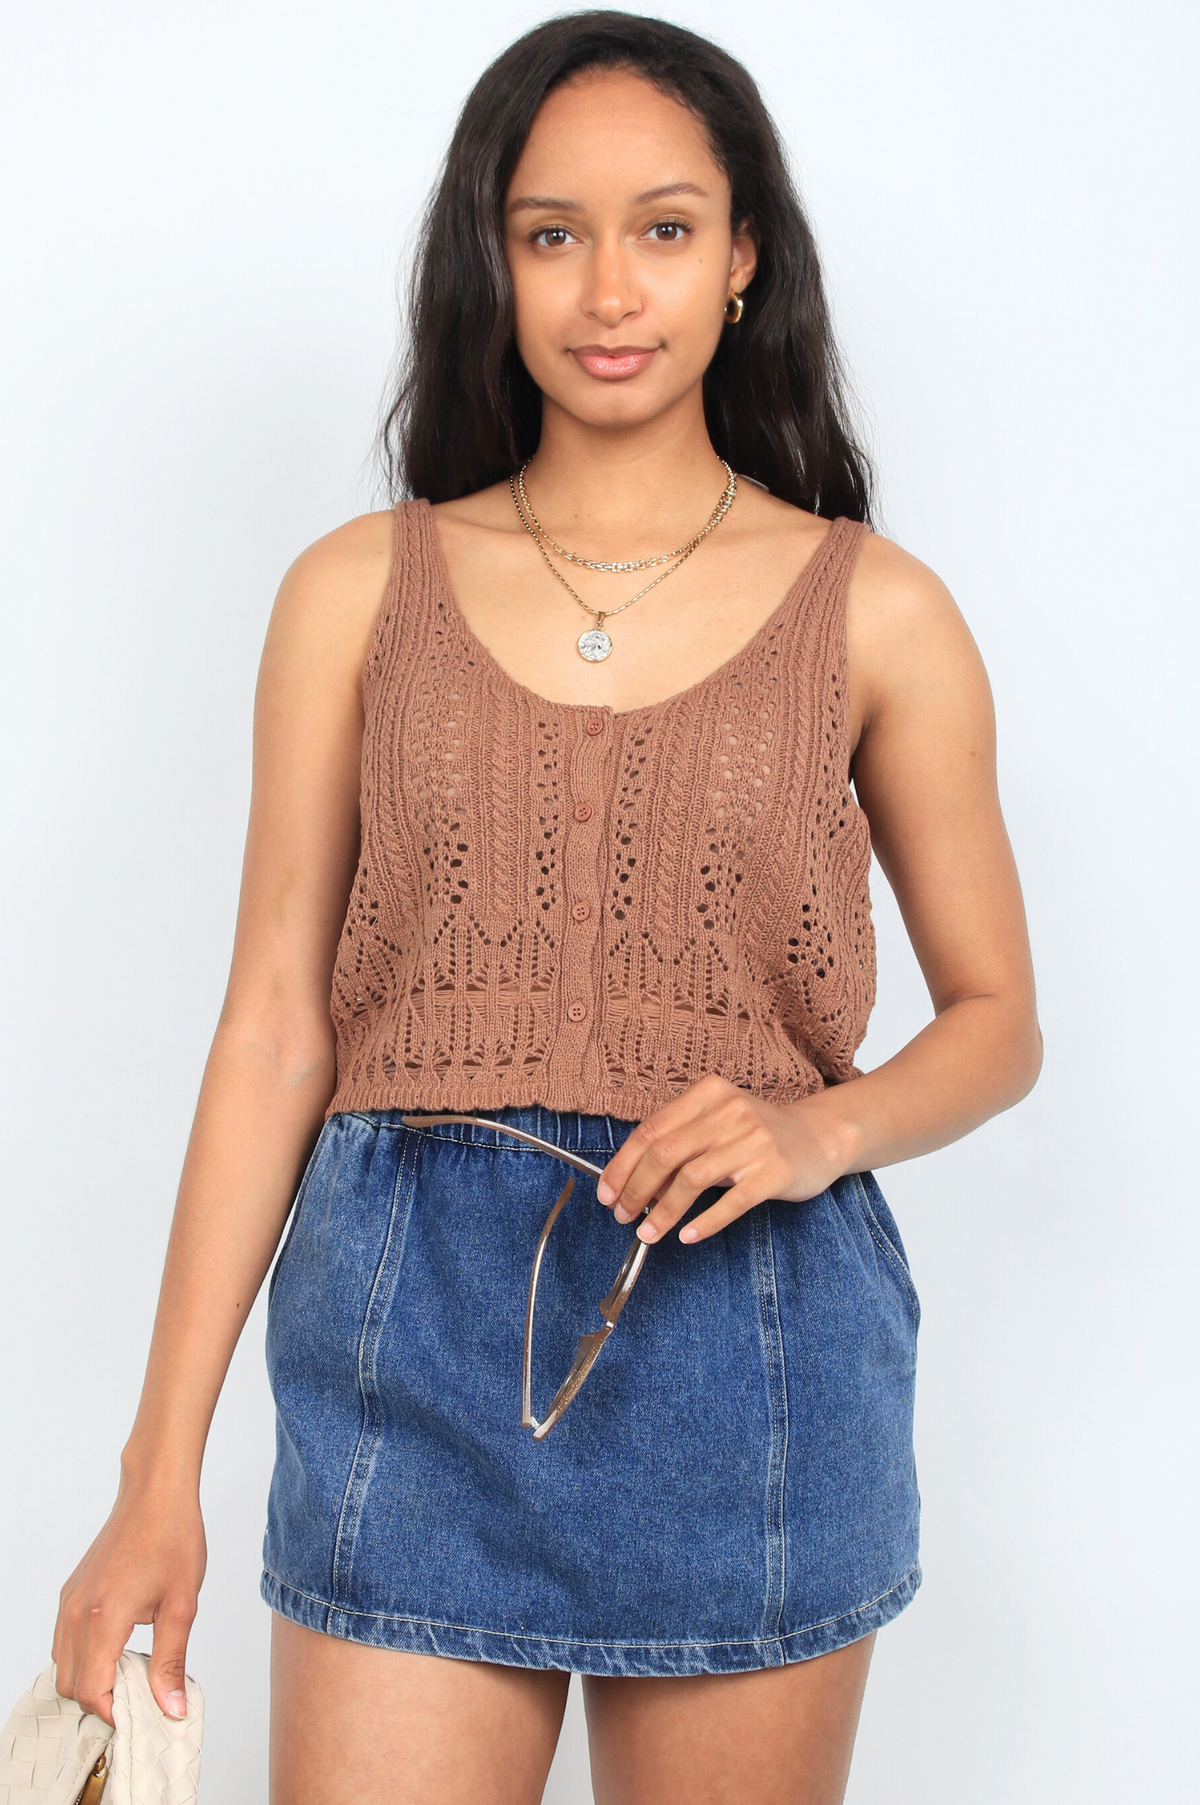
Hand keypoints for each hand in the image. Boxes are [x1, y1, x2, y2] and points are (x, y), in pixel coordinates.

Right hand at [52, 1466, 206, 1727]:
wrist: (156, 1493)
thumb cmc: (172, 1539)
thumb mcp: (181, 1606)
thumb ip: (171, 1662)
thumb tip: (171, 1708)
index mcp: (103, 1619)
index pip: (91, 1692)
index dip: (116, 1713)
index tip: (143, 1713)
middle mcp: (76, 1614)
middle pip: (70, 1686)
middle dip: (101, 1700)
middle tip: (141, 1694)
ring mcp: (69, 1602)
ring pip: (63, 1665)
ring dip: (91, 1678)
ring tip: (133, 1669)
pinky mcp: (71, 1593)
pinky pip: (64, 1641)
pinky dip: (84, 1656)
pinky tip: (120, 1645)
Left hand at [595, 1072, 854, 1244]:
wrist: (820, 1137)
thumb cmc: (758, 1134)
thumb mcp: (717, 1125)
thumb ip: (680, 1144)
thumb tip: (632, 1183)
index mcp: (709, 1094)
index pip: (651, 1130)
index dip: (623, 1165)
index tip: (607, 1192)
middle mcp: (730, 1111)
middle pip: (665, 1153)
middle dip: (636, 1189)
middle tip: (622, 1216)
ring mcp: (755, 1140)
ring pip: (692, 1179)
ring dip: (663, 1212)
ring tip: (648, 1234)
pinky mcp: (775, 1170)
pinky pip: (731, 1201)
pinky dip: (705, 1222)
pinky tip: (687, 1236)